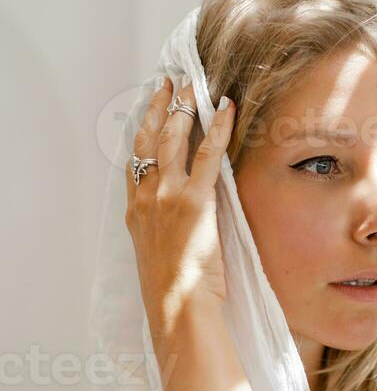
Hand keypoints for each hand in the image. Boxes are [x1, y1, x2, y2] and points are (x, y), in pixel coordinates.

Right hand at [125, 79, 235, 361]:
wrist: (177, 307)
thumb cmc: (172, 294)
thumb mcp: (158, 257)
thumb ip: (163, 233)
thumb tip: (179, 228)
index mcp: (135, 213)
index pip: (135, 163)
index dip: (141, 133)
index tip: (147, 112)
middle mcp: (146, 197)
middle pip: (149, 141)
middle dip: (159, 108)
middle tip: (168, 84)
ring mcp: (168, 196)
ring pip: (173, 139)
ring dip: (183, 108)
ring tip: (191, 86)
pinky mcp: (195, 200)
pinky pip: (208, 154)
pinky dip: (218, 128)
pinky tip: (226, 108)